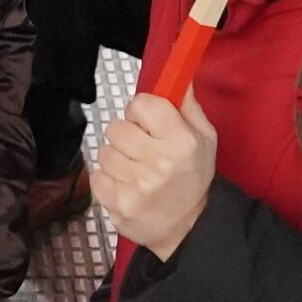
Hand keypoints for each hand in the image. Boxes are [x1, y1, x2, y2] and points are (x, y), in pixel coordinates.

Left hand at [90, 84, 218, 258]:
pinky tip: (127, 186)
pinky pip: (97, 176)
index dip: (140, 112)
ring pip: (105, 152)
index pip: (141, 105)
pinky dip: (108, 181)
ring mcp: (137, 186)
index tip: (147, 123)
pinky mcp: (119, 204)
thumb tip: (177, 74)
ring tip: (136, 171)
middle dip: (126, 136)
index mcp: (181, 141)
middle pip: (117, 127)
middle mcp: (159, 162)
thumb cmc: (193, 178)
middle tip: (141, 150)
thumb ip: (187, 105)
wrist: (188, 228)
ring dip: (117, 159)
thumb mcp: (204, 139)